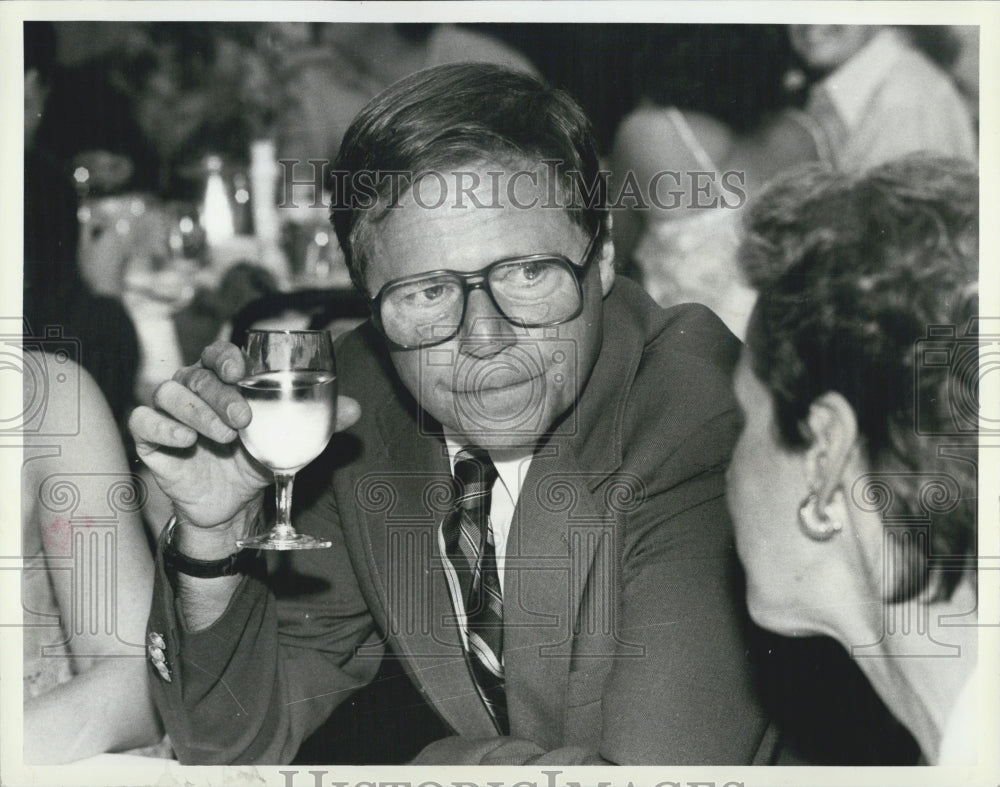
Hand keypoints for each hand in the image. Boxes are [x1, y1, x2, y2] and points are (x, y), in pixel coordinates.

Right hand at [129, 340, 360, 538]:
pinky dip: (162, 426)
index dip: (224, 357)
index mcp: (223, 381)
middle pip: (195, 375)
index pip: (216, 353)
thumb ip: (319, 423)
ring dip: (196, 411)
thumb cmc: (258, 460)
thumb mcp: (290, 441)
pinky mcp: (150, 441)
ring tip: (225, 436)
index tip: (239, 371)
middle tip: (243, 420)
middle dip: (219, 395)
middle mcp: (192, 390)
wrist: (231, 506)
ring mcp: (169, 413)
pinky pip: (142, 422)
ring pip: (168, 393)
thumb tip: (355, 410)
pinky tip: (185, 439)